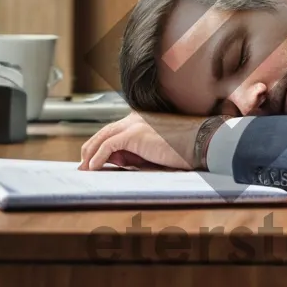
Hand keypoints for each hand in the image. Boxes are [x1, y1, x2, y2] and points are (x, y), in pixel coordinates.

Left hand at [79, 112, 203, 170]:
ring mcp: (133, 124)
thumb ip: (136, 151)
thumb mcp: (156, 149)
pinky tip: (93, 168)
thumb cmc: (187, 148)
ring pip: (101, 137)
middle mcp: (135, 118)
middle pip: (103, 132)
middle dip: (89, 149)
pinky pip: (107, 147)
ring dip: (89, 154)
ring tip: (85, 169)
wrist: (202, 141)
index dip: (100, 145)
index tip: (93, 160)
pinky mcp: (133, 134)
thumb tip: (116, 159)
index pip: (114, 130)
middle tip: (83, 165)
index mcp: (141, 118)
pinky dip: (97, 158)